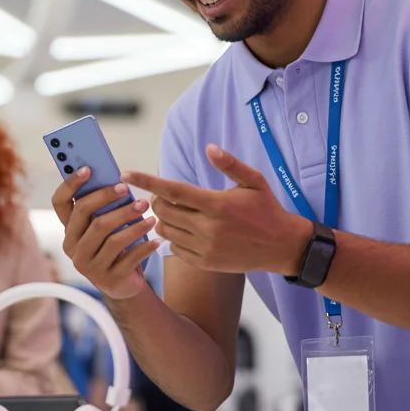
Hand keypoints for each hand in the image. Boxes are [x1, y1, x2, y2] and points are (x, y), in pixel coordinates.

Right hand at [51, 167, 161, 299]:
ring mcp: (88, 265)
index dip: (71, 184)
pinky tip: (156, 240)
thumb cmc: (115, 248)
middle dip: (109, 199)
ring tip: (151, 217)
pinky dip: (144, 247)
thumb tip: (118, 180)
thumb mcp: (106, 228)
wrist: (123, 285)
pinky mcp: (108, 279)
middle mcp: (72, 247)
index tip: (88, 169)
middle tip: (130, 191)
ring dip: (134, 225)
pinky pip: (128, 258)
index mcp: (69, 230)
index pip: (60, 202)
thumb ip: (105, 208)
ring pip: (111, 238)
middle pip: (87, 216)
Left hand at [123, 144, 310, 275]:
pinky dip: (174, 237)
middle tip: (164, 195)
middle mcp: (208, 227)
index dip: (147, 181)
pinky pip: (175, 248)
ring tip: (175, 212)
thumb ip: (230, 164)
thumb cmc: (267, 209)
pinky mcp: (205, 263)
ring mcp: (205, 248)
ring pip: (165, 230)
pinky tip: (186, 230)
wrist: (282, 246)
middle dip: (156, 200)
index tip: (127, 173)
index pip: (172, 190)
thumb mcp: (254, 181)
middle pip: (163, 211)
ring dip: (163, 219)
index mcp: (217, 204)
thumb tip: (209, 147)